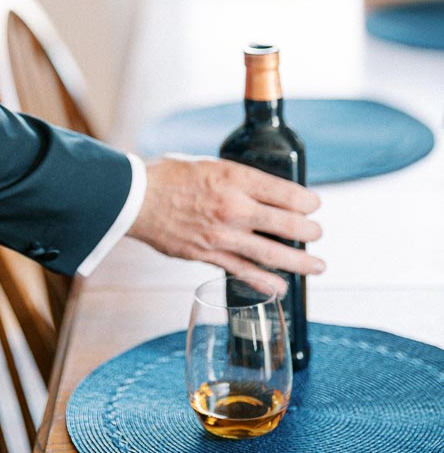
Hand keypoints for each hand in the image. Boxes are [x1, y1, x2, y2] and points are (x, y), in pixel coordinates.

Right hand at [127, 154, 324, 293]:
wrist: (134, 198)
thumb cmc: (167, 176)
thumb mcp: (208, 164)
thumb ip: (235, 178)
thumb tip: (260, 191)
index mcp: (234, 177)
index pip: (285, 192)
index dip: (307, 202)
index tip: (314, 205)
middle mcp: (233, 206)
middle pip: (286, 224)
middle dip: (309, 231)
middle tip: (318, 234)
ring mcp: (222, 234)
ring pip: (272, 253)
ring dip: (299, 262)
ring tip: (318, 267)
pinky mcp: (208, 254)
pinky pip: (244, 271)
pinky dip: (266, 282)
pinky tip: (281, 288)